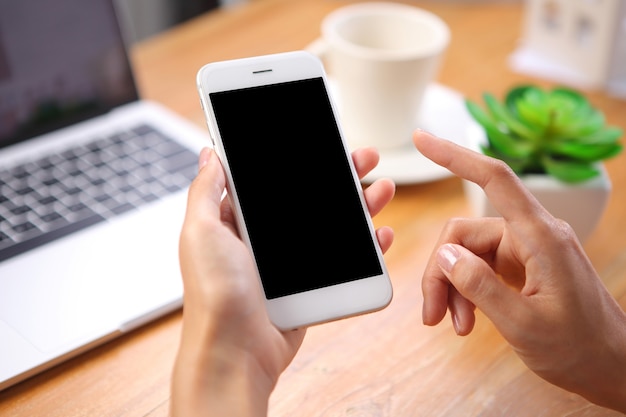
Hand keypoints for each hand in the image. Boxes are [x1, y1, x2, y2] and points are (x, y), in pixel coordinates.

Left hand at [171, 146, 394, 416]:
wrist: (236, 353)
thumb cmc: (214, 294)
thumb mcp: (201, 231)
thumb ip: (207, 189)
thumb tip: (209, 153)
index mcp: (235, 220)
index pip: (270, 180)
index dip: (295, 157)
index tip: (319, 138)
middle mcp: (263, 238)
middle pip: (307, 197)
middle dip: (337, 175)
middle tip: (363, 157)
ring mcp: (289, 263)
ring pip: (331, 225)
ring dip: (359, 205)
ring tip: (382, 188)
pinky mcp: (308, 286)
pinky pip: (342, 260)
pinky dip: (365, 247)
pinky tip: (380, 234)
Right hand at [414, 129, 625, 412]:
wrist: (611, 367)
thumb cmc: (579, 348)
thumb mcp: (523, 324)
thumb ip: (479, 285)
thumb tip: (444, 254)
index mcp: (541, 237)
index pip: (494, 179)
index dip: (454, 156)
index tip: (422, 139)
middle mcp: (532, 235)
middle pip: (463, 234)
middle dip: (440, 272)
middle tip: (431, 313)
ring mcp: (526, 250)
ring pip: (467, 253)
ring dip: (452, 287)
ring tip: (451, 323)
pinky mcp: (522, 266)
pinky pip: (480, 267)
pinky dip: (466, 291)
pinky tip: (466, 319)